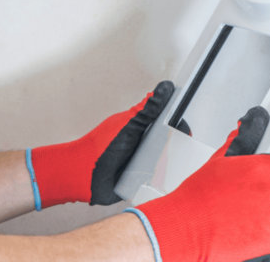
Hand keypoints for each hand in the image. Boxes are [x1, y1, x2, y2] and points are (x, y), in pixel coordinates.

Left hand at [30, 81, 174, 207]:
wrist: (83, 176)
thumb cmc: (101, 148)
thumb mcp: (129, 125)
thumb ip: (148, 109)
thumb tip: (165, 87)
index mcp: (142, 127)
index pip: (168, 122)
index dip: (179, 125)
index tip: (186, 129)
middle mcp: (144, 143)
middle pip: (170, 143)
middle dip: (177, 147)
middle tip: (180, 151)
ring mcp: (143, 163)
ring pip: (167, 163)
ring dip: (172, 166)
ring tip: (177, 168)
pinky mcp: (141, 181)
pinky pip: (158, 181)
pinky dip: (164, 181)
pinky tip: (170, 182)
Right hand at [134, 107, 269, 261]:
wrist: (188, 224)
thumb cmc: (200, 195)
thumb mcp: (218, 162)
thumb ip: (236, 146)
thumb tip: (240, 131)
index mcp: (264, 169)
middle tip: (264, 204)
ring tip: (250, 221)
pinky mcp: (269, 241)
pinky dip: (265, 241)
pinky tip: (247, 234)